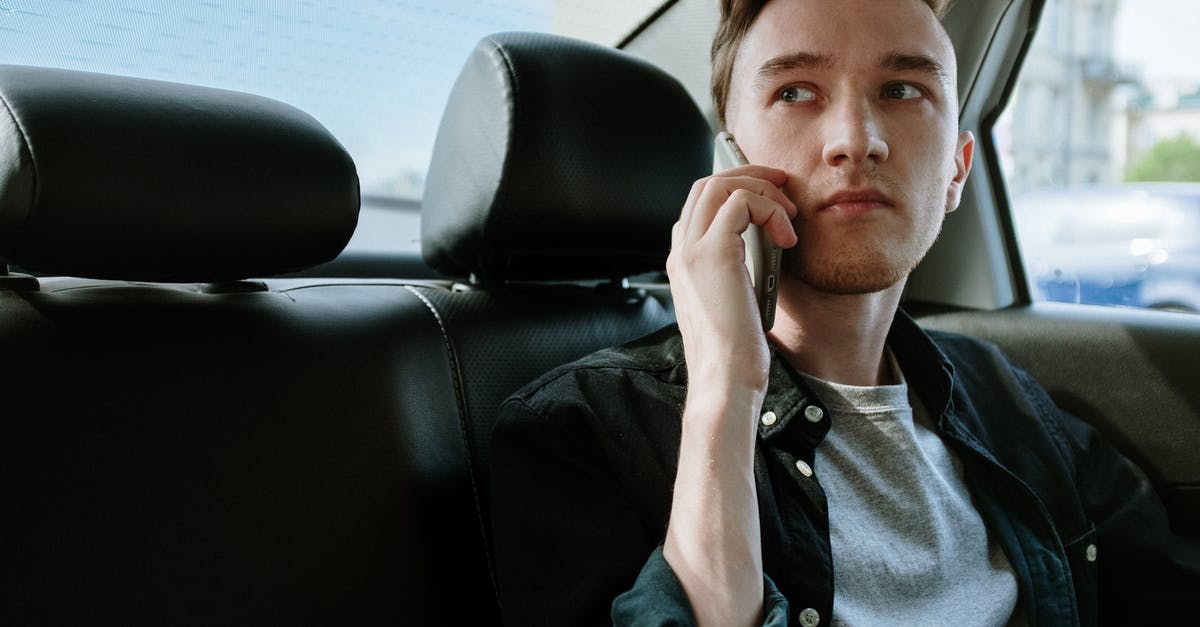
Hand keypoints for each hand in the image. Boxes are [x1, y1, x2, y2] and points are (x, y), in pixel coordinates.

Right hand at [666, 164, 797, 392]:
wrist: (724, 377)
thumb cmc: (734, 353)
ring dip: (761, 188)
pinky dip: (770, 209)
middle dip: (749, 176)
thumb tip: (767, 248)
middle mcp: (681, 251)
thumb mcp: (735, 303)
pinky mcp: (713, 252)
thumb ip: (738, 273)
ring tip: (788, 212)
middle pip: (706, 185)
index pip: (700, 207)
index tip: (769, 198)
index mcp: (683, 263)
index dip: (734, 192)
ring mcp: (692, 250)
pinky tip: (787, 236)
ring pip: (719, 184)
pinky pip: (740, 202)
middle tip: (783, 185)